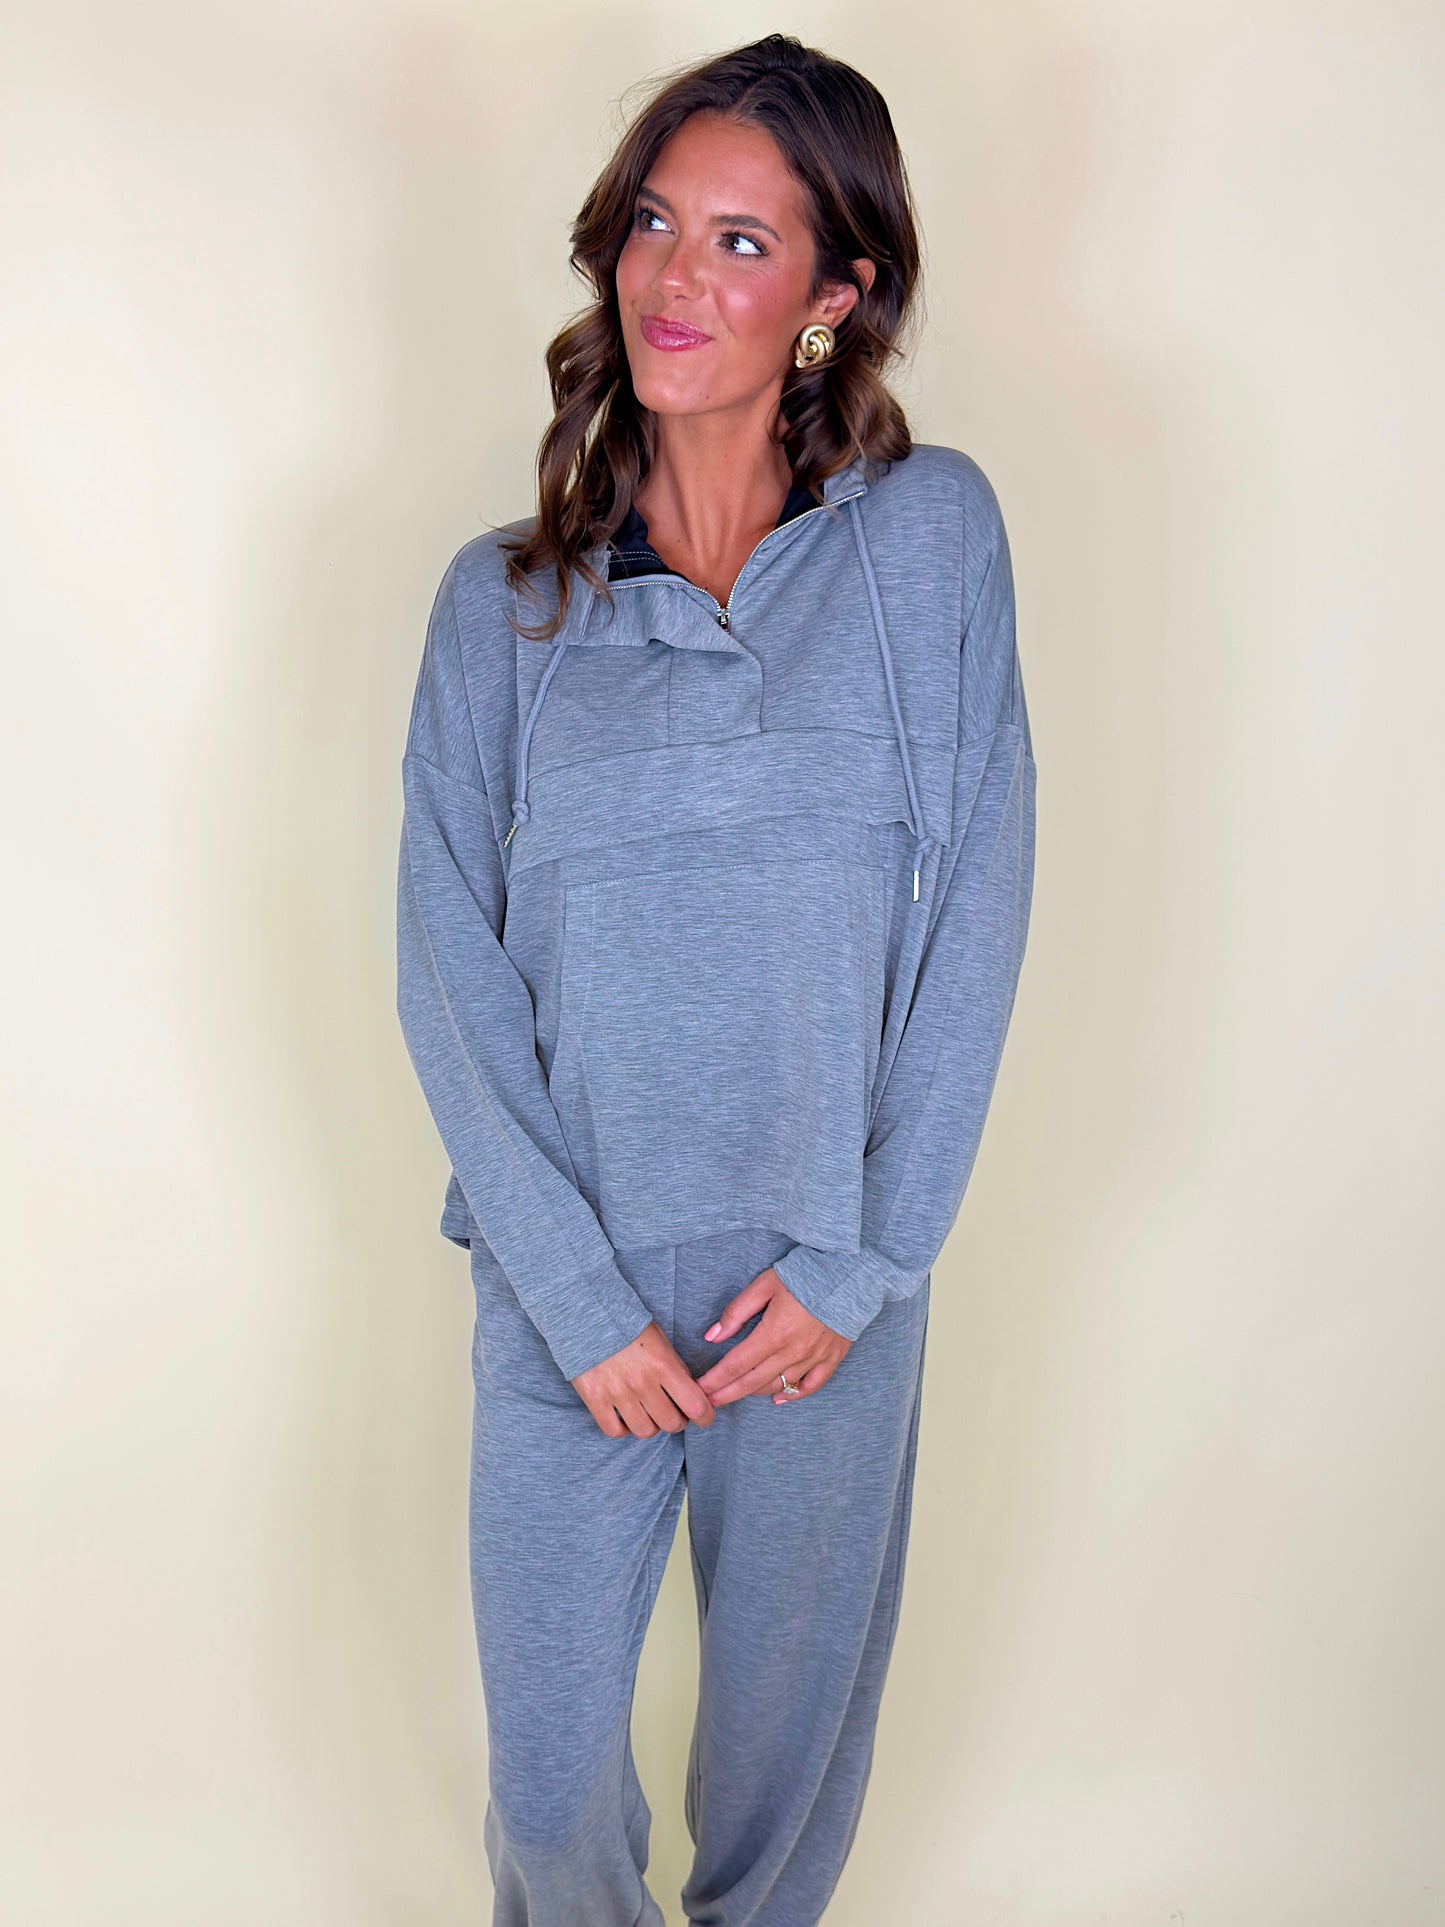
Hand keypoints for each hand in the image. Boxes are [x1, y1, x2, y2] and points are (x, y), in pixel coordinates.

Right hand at [572, 1321, 717, 1438]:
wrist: (586, 1313)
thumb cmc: (627, 1323)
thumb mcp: (660, 1339)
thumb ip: (675, 1367)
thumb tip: (689, 1392)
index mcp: (663, 1365)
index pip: (696, 1405)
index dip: (705, 1417)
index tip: (704, 1417)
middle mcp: (642, 1383)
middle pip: (672, 1424)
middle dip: (678, 1421)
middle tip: (674, 1412)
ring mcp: (617, 1393)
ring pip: (645, 1431)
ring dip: (651, 1426)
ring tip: (649, 1414)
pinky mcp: (594, 1398)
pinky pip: (614, 1431)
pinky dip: (623, 1429)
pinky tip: (625, 1416)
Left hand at [695, 1268, 850, 1407]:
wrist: (849, 1273)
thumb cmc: (803, 1274)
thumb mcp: (764, 1285)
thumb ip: (736, 1312)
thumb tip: (711, 1336)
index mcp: (773, 1333)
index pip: (736, 1365)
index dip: (715, 1380)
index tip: (700, 1390)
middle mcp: (793, 1352)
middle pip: (752, 1382)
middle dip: (727, 1394)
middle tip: (708, 1404)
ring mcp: (814, 1357)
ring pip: (778, 1385)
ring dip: (754, 1393)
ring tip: (736, 1393)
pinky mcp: (832, 1358)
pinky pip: (811, 1385)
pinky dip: (793, 1395)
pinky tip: (778, 1398)